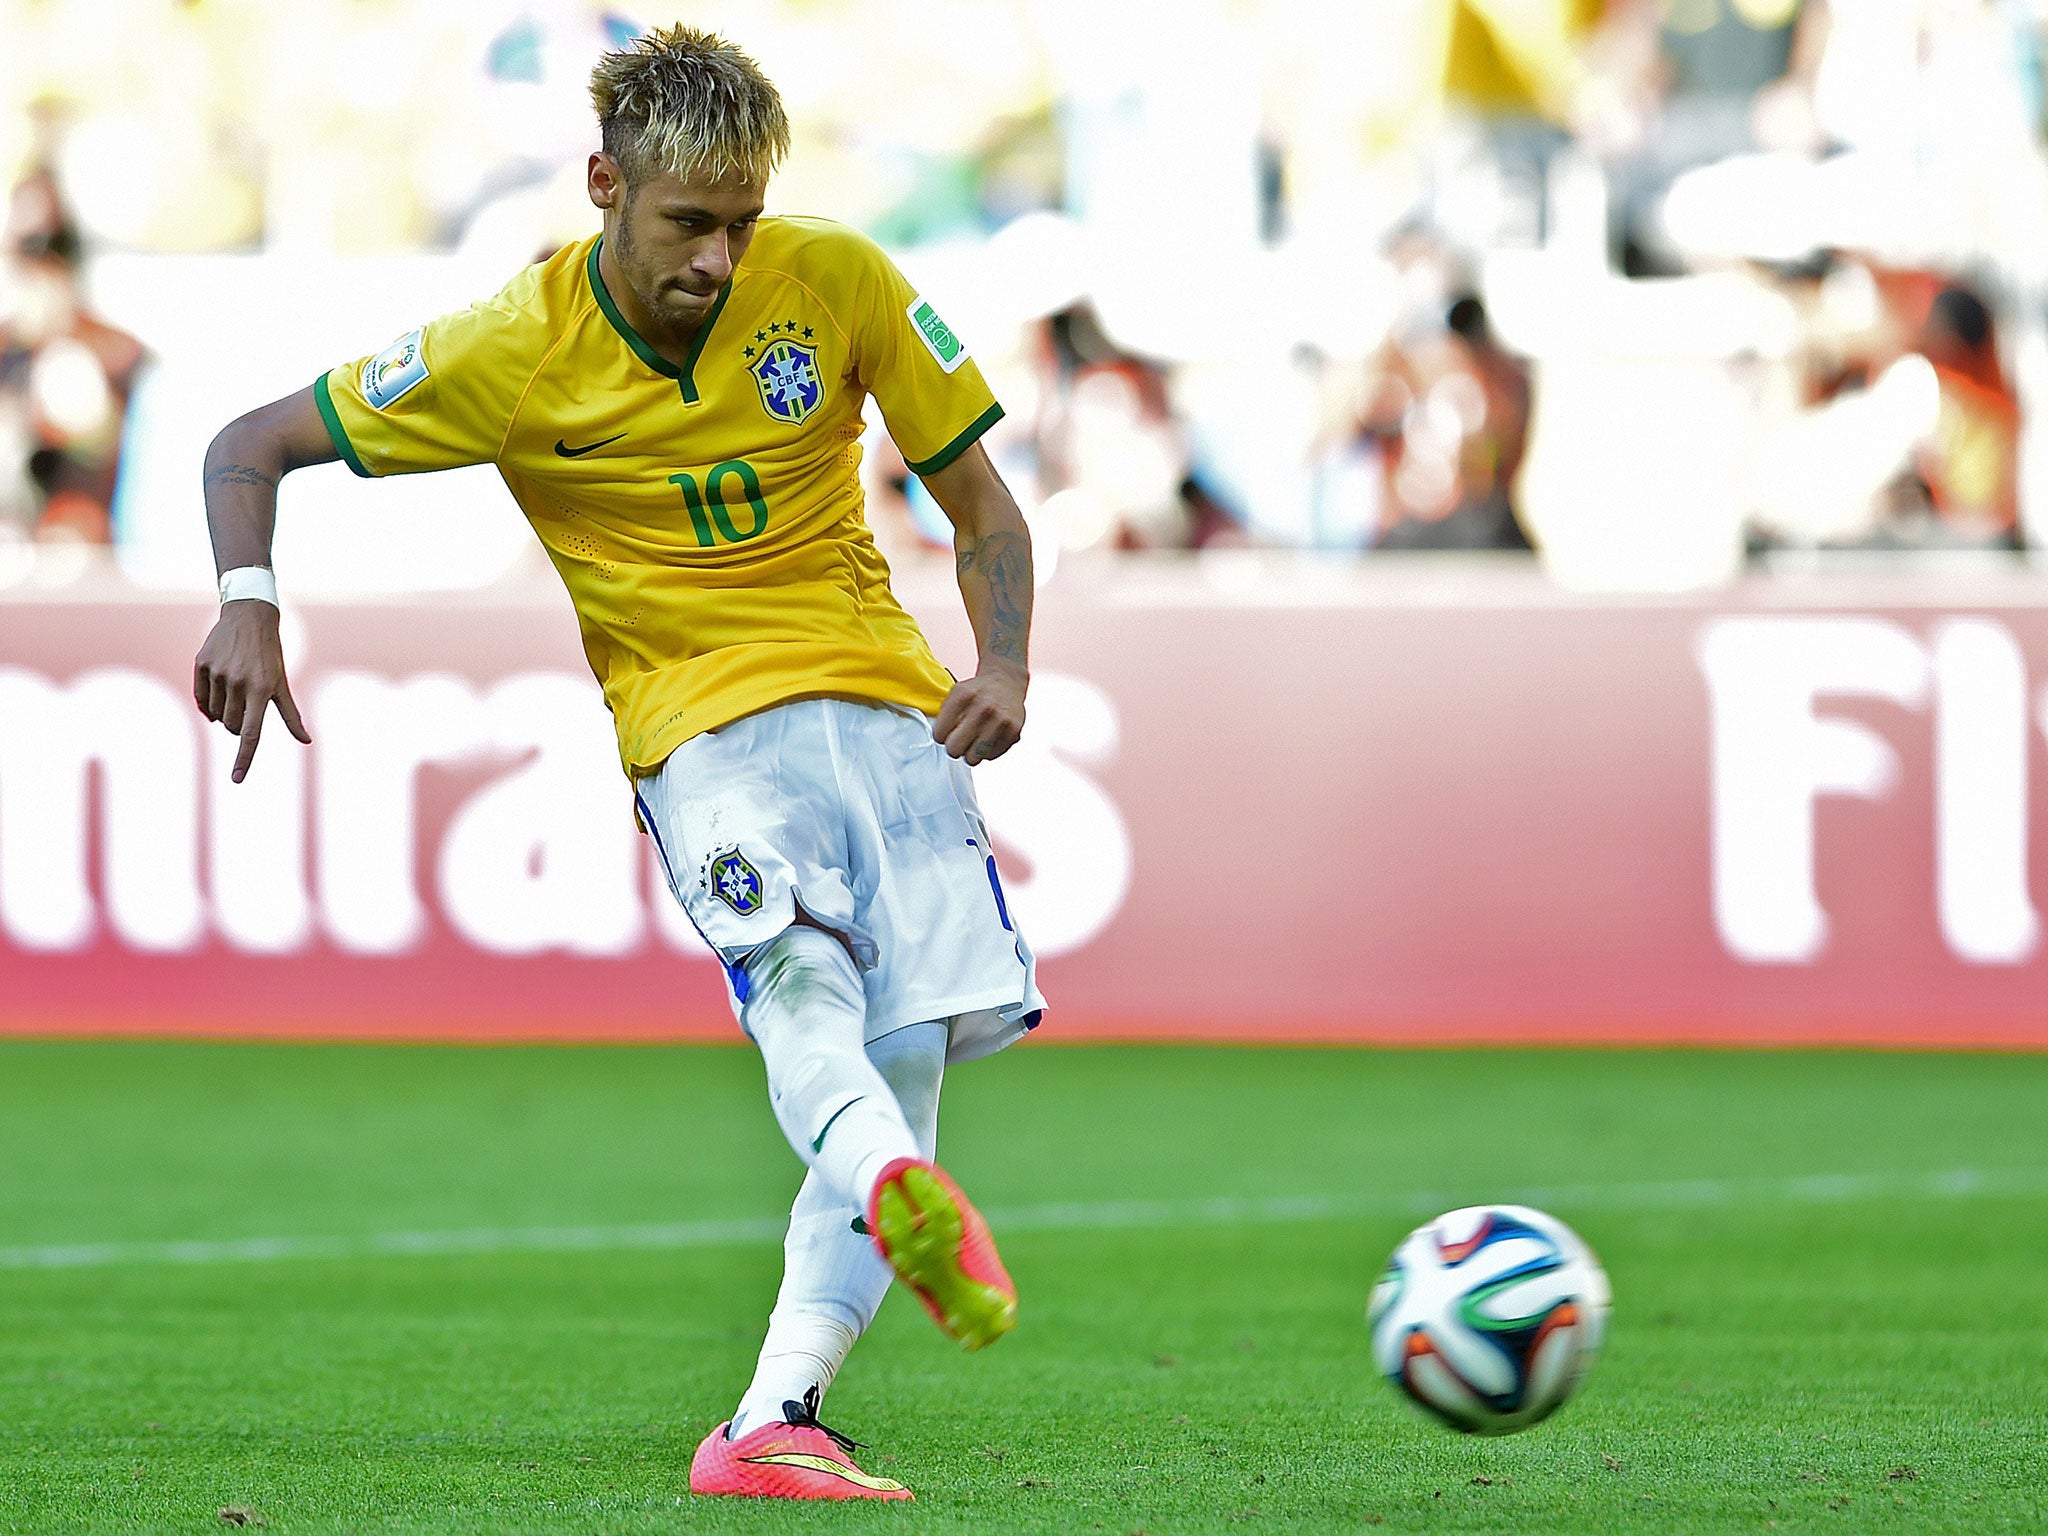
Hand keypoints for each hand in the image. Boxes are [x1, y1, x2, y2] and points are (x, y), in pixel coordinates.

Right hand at [193, 601, 310, 781]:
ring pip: (215, 715)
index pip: (251, 733)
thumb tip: (307, 741)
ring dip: (224, 714)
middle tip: (247, 709)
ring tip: (235, 692)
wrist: (249, 618)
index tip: (237, 779)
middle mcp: (239, 682)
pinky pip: (201, 700)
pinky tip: (218, 693)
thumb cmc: (270, 656)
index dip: (244, 758)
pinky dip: (209, 705)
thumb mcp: (283, 684)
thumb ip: (292, 715)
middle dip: (238, 727)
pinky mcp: (202, 664)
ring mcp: (218, 673)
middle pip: (232, 727)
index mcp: (262, 690)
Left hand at [934, 661, 1025, 764]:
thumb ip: (943, 715)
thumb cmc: (977, 692)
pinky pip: (990, 756)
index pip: (939, 735)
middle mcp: (983, 707)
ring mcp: (1001, 720)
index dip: (941, 735)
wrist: (1007, 682)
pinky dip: (987, 751)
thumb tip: (941, 741)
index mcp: (963, 696)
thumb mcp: (955, 693)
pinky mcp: (1014, 732)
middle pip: (954, 750)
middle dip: (954, 747)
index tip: (946, 731)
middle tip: (959, 739)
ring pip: (972, 758)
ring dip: (971, 752)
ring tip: (974, 739)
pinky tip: (988, 737)